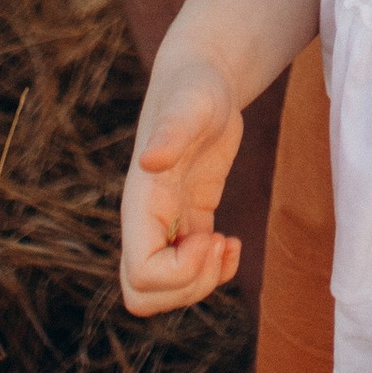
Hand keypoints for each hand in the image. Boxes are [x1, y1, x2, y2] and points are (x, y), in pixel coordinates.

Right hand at [121, 52, 245, 314]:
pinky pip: (188, 273)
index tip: (210, 237)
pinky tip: (232, 243)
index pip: (140, 275)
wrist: (203, 76)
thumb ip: (171, 130)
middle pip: (142, 296)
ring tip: (226, 244)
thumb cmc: (195, 86)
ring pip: (163, 292)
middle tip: (217, 246)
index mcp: (139, 204)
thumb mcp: (191, 104)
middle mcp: (146, 221)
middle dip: (187, 289)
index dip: (178, 274)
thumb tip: (150, 159)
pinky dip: (213, 272)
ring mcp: (166, 224)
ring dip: (201, 284)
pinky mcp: (189, 221)